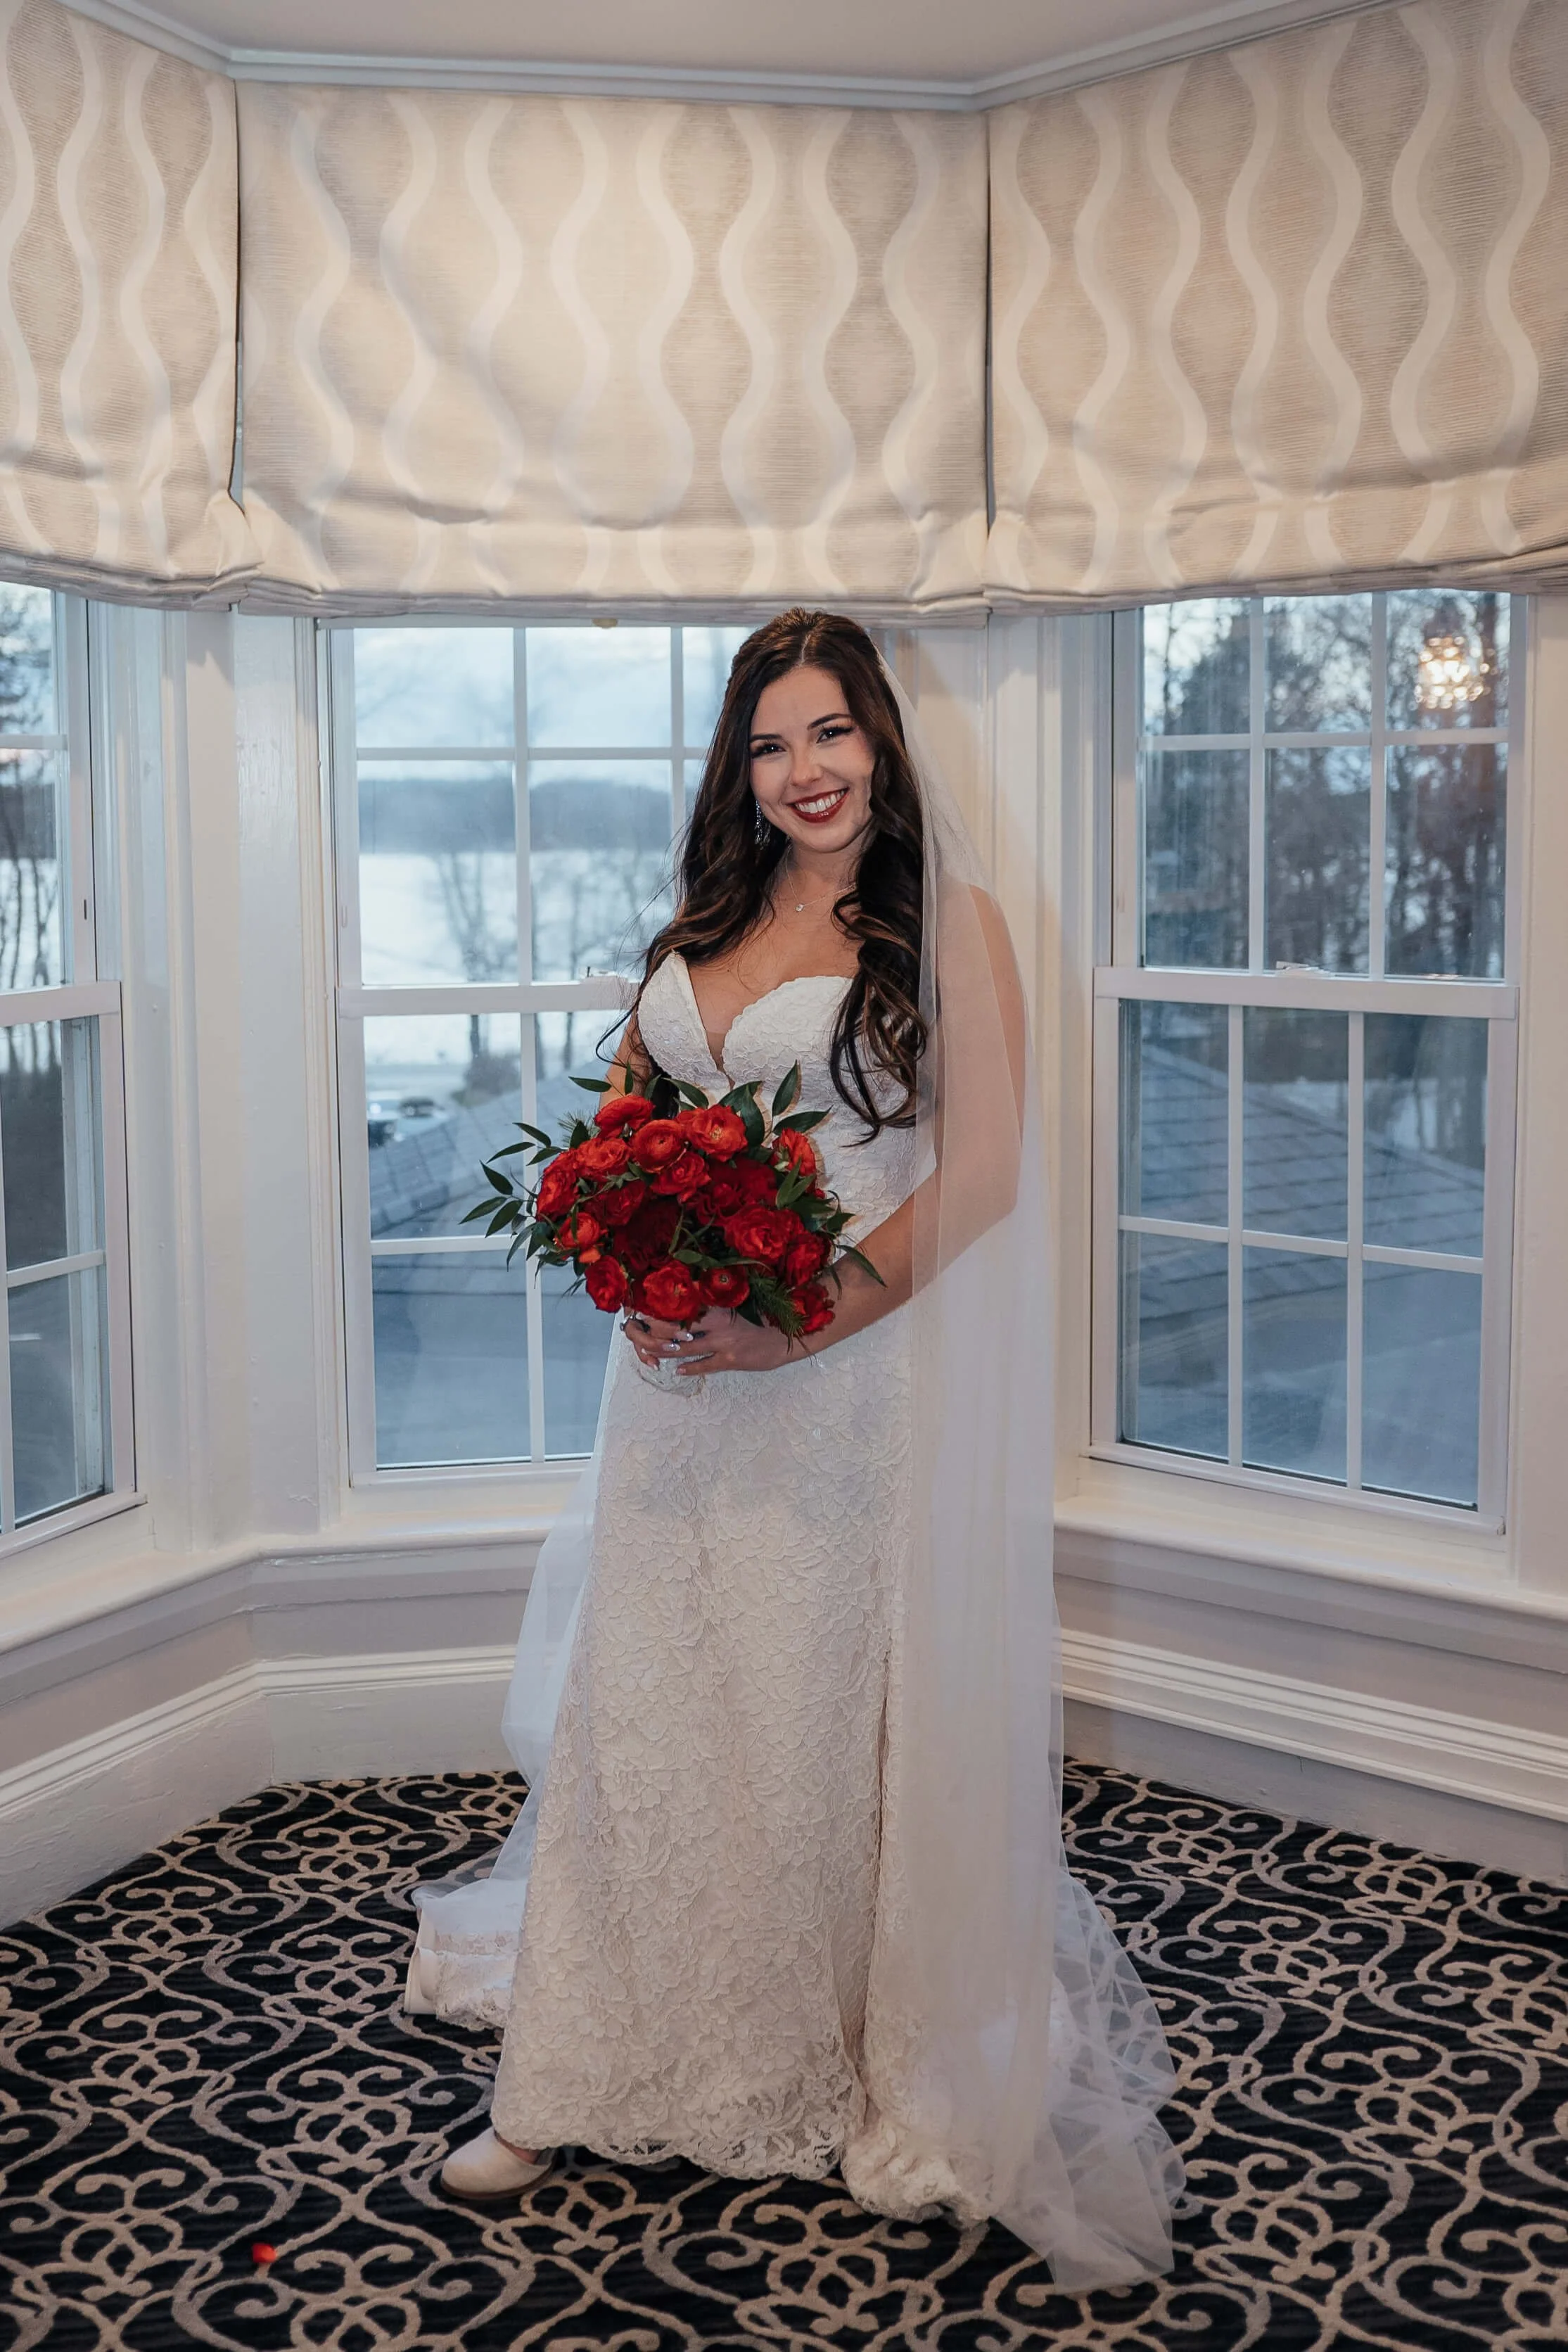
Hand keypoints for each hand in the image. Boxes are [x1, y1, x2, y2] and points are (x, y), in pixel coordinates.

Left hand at [621, 1307, 796, 1374]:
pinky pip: (704, 1365)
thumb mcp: (743, 1301)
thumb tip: (696, 1290)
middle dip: (657, 1330)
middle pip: (677, 1327)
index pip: (685, 1305)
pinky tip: (678, 1370)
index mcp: (721, 1304)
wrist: (790, 1336)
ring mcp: (724, 1343)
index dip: (664, 1306)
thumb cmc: (767, 1315)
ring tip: (652, 1353)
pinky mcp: (731, 1360)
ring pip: (685, 1348)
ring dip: (666, 1351)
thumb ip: (720, 1299)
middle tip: (642, 1332)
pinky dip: (689, 1368)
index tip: (648, 1307)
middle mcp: (718, 1323)